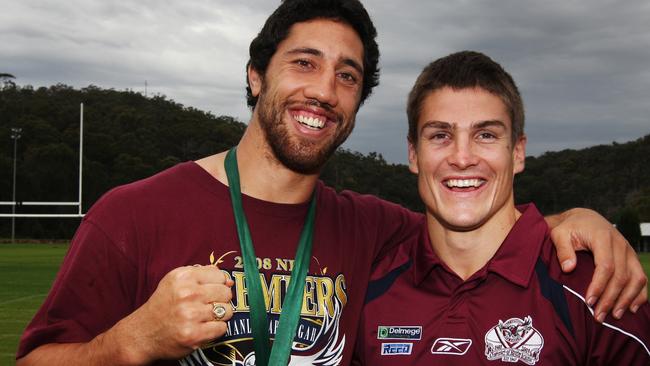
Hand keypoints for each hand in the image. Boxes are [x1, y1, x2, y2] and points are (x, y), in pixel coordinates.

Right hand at [117, 265, 234, 362]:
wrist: (143, 333)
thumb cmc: (164, 305)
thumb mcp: (176, 281)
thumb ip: (202, 274)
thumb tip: (229, 280)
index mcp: (183, 277)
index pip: (220, 276)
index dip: (219, 284)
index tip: (211, 291)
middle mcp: (187, 294)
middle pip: (226, 293)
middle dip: (221, 300)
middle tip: (208, 306)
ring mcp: (191, 315)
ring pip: (227, 311)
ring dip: (220, 316)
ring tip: (204, 317)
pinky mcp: (194, 335)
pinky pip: (222, 328)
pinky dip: (216, 329)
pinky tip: (203, 328)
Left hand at [549, 208, 647, 321]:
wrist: (585, 219)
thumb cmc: (570, 228)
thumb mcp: (560, 234)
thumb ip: (563, 249)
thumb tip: (569, 268)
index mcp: (603, 237)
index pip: (606, 266)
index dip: (599, 286)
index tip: (589, 302)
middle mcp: (620, 244)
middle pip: (621, 276)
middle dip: (611, 298)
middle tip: (599, 316)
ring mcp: (629, 251)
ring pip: (636, 279)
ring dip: (627, 299)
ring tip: (614, 316)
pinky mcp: (632, 258)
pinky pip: (641, 278)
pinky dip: (639, 294)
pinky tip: (632, 308)